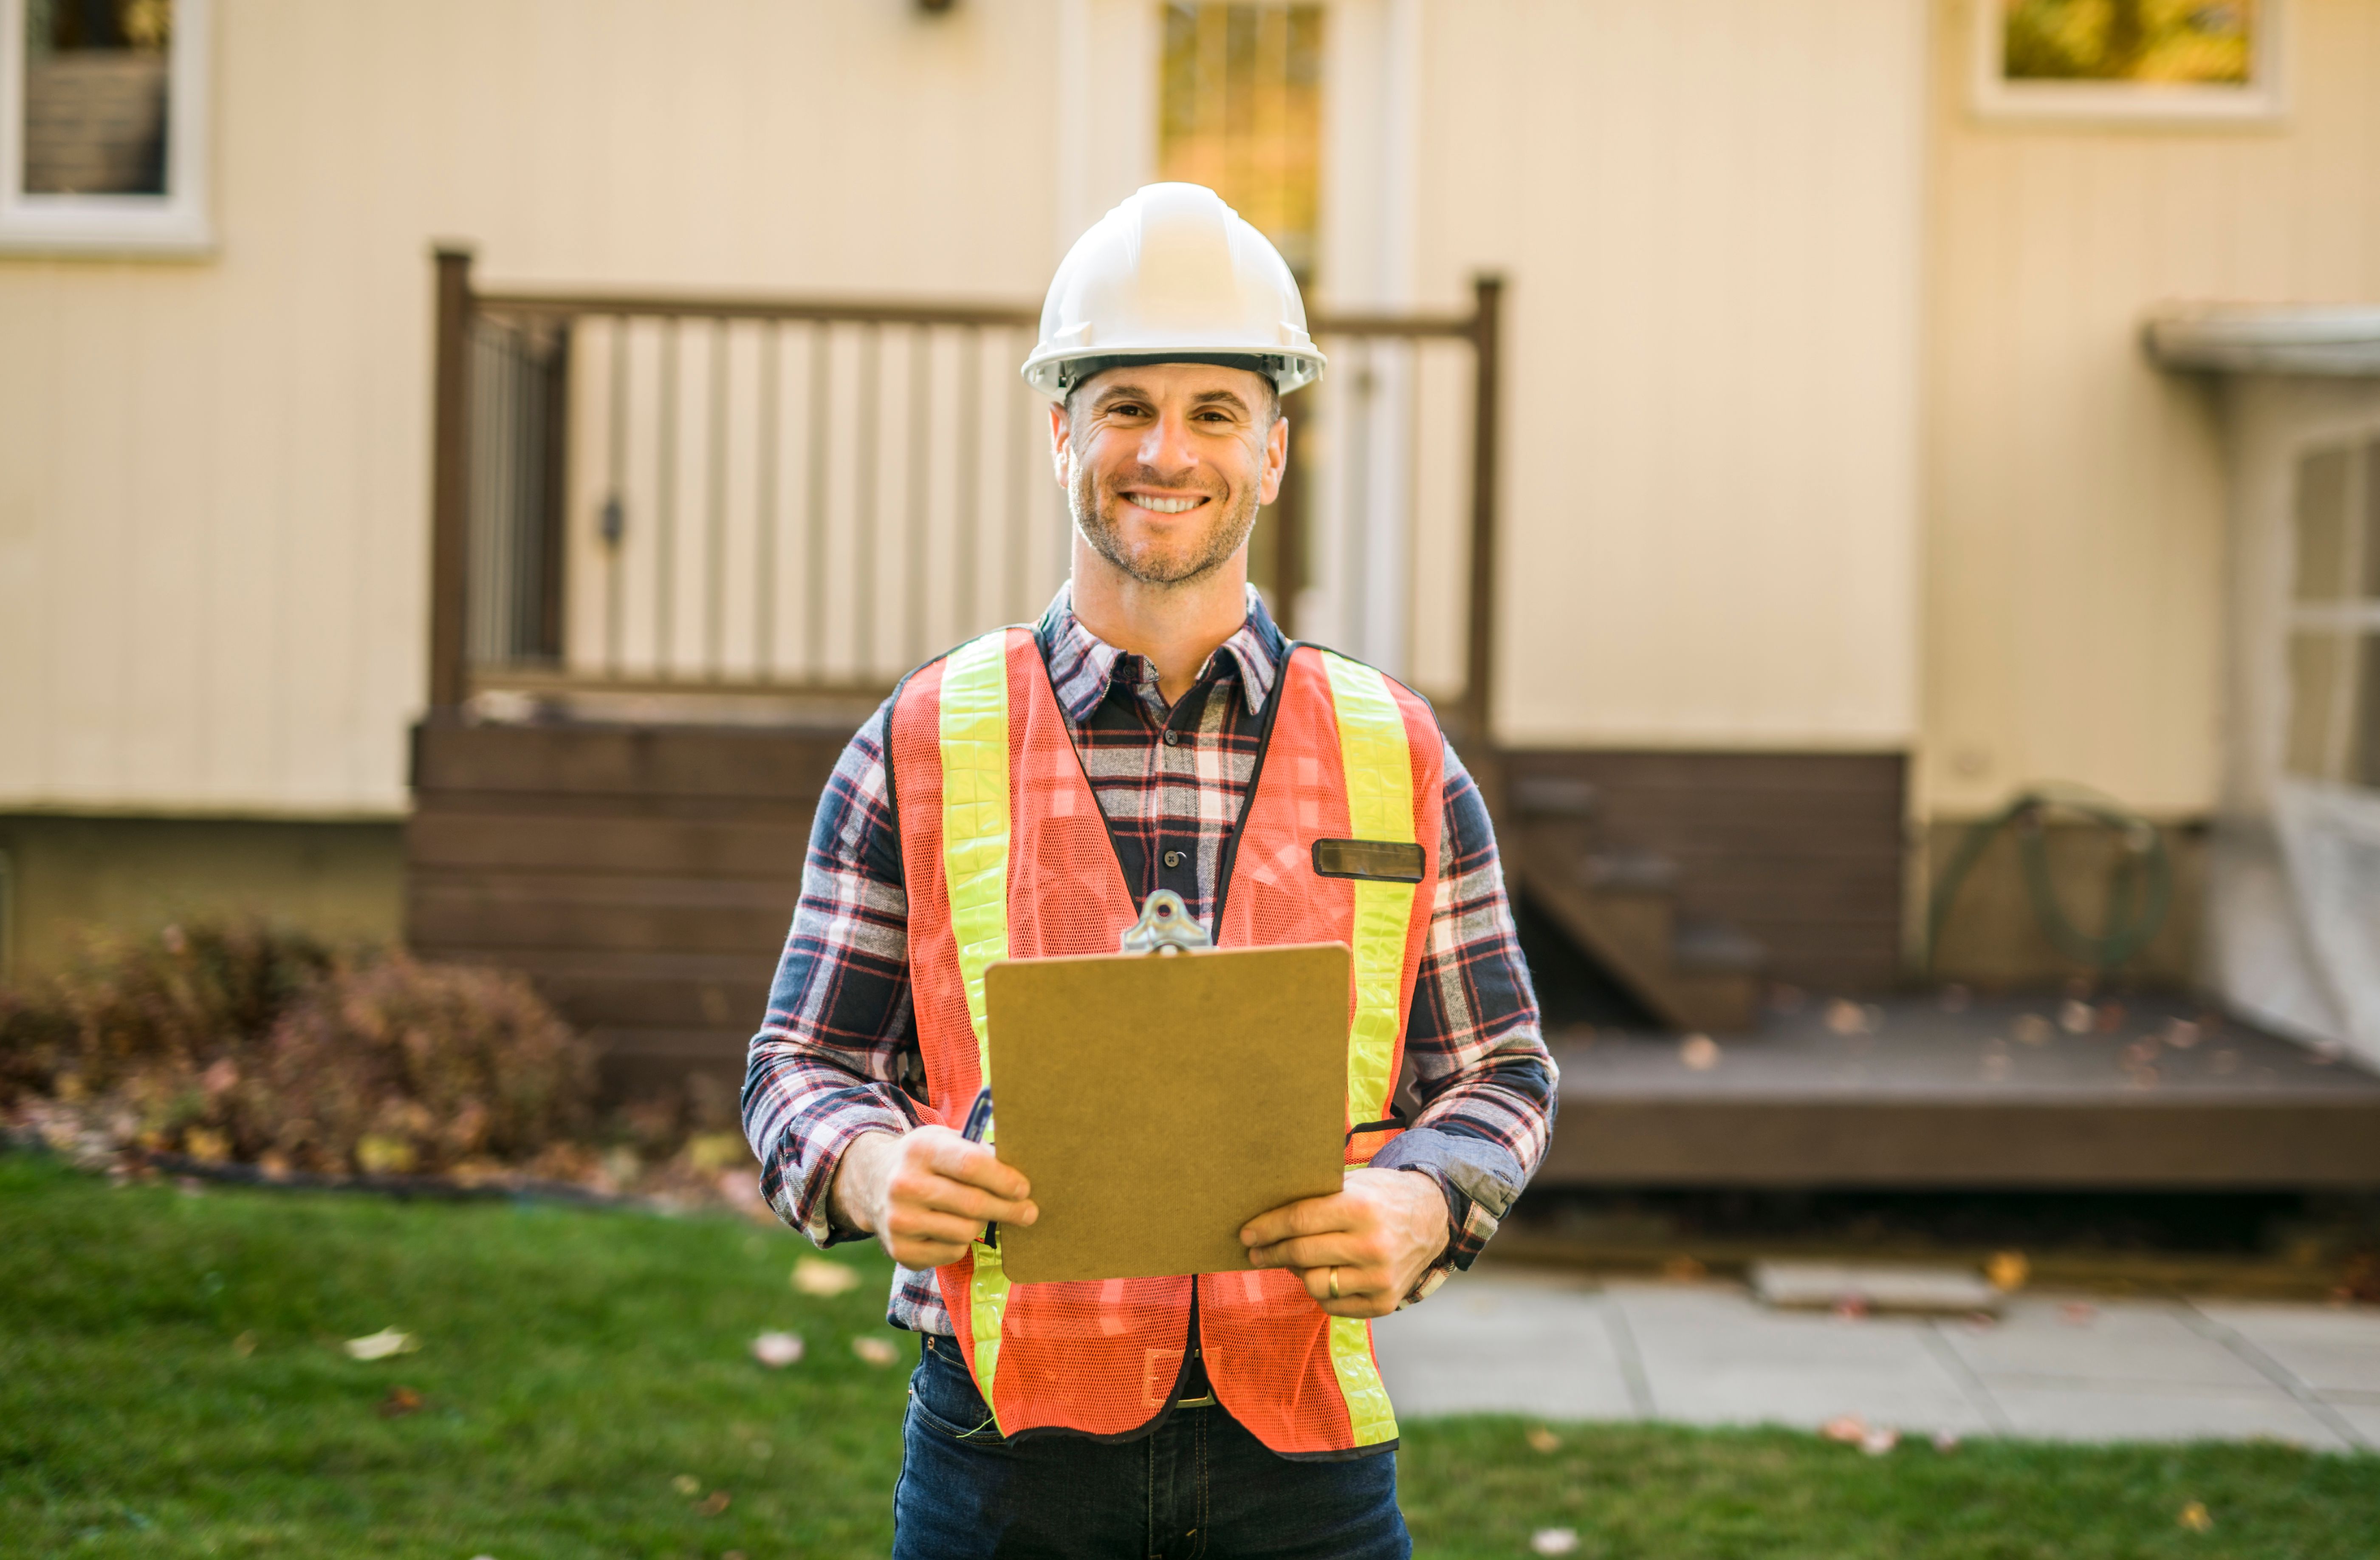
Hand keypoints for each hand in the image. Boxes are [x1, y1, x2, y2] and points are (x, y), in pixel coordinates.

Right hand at [830, 1127, 1037, 1269]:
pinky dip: (961, 1243)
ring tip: (980, 1215)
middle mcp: (904, 1185)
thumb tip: (1019, 1175)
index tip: (1025, 1189)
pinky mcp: (899, 1250)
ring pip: (965, 1232)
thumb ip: (978, 1152)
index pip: (970, 1165)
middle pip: (972, 1204)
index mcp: (920, 1149)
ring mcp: (899, 1221)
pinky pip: (951, 1253)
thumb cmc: (924, 1160)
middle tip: (1029, 1213)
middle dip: (1008, 1209)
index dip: (1003, 1179)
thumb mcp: (944, 1141)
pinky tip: (952, 1228)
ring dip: (982, 1225)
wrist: (872, 1182)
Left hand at [1238, 1168, 1449, 1317]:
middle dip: (1271, 1252)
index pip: (1299, 1221)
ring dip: (1295, 1273)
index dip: (1267, 1228)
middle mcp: (1372, 1246)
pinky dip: (1320, 1291)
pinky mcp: (1385, 1302)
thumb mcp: (1355, 1184)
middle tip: (1256, 1251)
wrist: (1434, 1217)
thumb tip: (1265, 1214)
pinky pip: (1332, 1304)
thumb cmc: (1383, 1196)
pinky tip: (1321, 1274)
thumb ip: (1317, 1197)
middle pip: (1301, 1254)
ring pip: (1313, 1284)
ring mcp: (1380, 1278)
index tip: (1247, 1233)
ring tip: (1292, 1261)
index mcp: (1362, 1208)